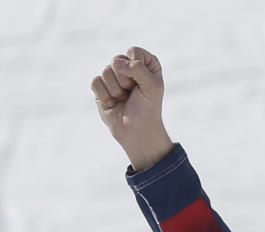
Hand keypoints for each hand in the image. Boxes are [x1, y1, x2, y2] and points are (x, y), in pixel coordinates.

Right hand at [91, 47, 172, 170]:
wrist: (136, 131)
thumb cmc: (148, 108)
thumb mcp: (152, 87)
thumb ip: (138, 69)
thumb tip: (115, 62)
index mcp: (146, 64)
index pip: (134, 51)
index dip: (136, 67)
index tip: (143, 82)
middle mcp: (129, 67)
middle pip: (117, 60)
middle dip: (125, 80)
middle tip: (132, 93)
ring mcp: (114, 76)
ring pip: (105, 71)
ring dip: (116, 90)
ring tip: (124, 99)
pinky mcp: (101, 87)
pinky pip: (95, 82)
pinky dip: (105, 95)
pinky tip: (113, 103)